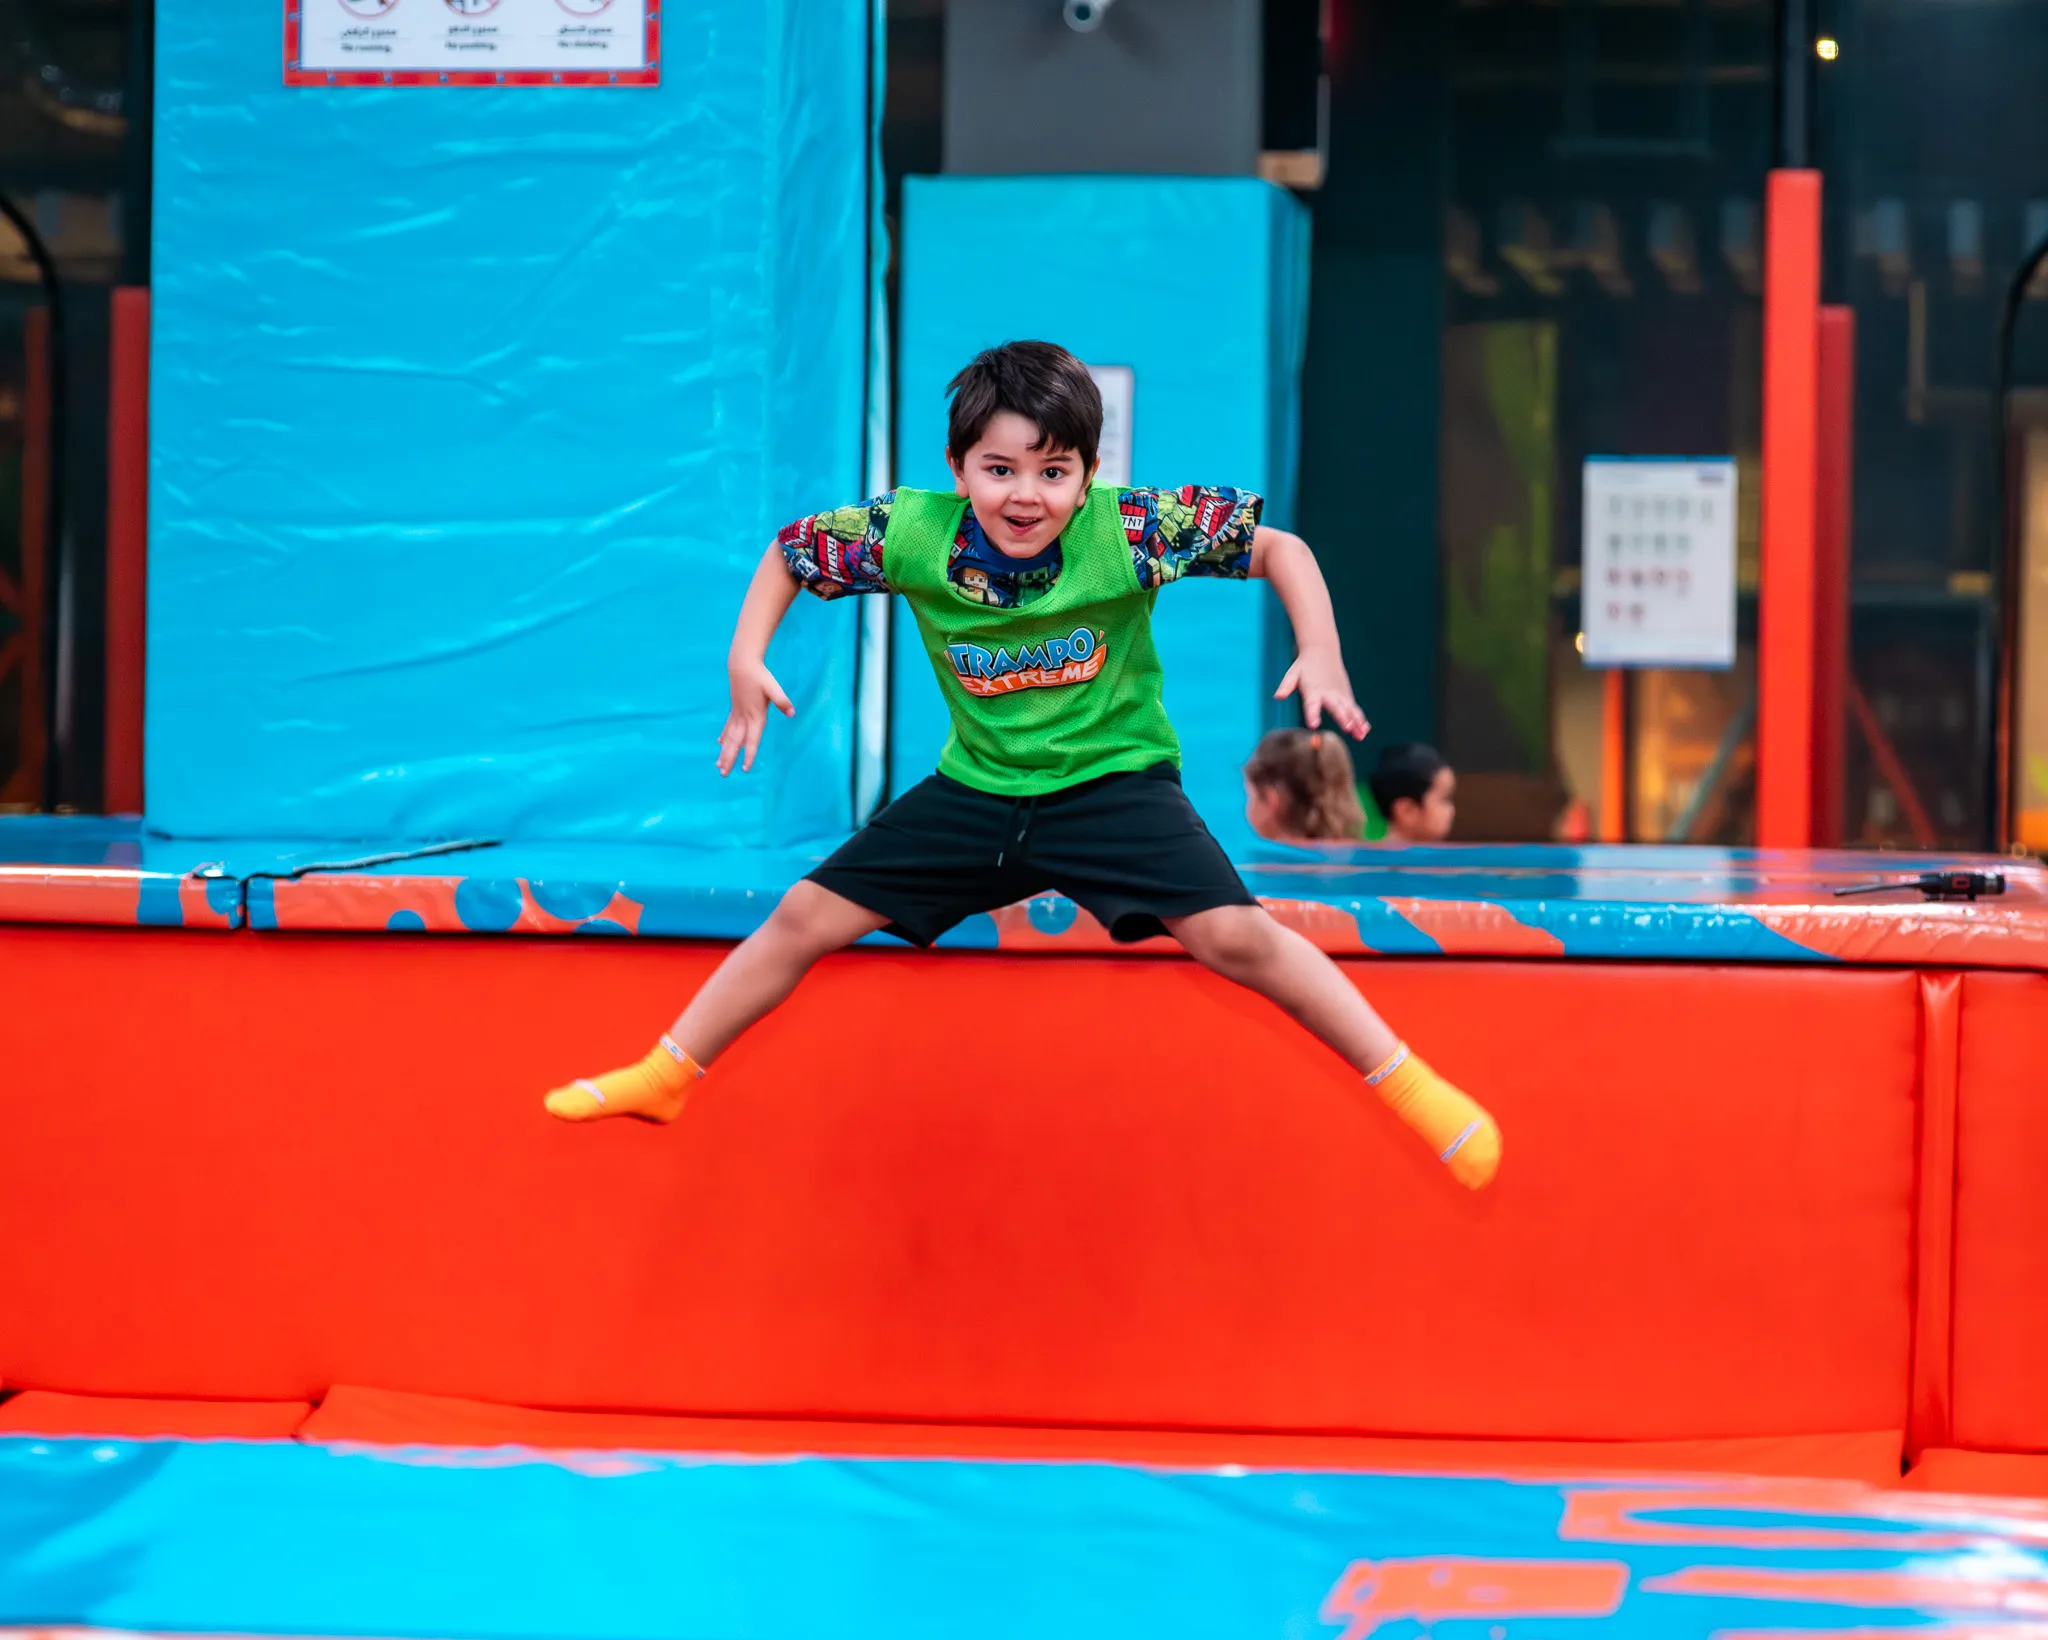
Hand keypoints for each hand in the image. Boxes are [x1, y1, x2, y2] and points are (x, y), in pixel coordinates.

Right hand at [717, 655, 794, 774]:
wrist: (742, 664)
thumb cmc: (760, 676)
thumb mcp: (774, 688)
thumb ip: (782, 701)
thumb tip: (792, 713)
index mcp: (755, 716)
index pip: (752, 740)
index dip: (748, 754)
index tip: (745, 768)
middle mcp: (744, 718)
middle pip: (735, 743)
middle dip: (729, 759)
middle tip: (723, 775)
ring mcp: (737, 714)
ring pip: (729, 737)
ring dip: (724, 752)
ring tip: (718, 766)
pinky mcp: (734, 709)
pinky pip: (728, 726)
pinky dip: (724, 736)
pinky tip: (719, 743)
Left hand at [1275, 647, 1369, 739]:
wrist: (1322, 650)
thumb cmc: (1304, 666)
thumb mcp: (1292, 674)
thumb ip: (1286, 686)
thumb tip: (1278, 696)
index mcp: (1313, 691)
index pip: (1312, 705)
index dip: (1313, 714)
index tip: (1314, 725)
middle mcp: (1328, 693)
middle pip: (1336, 707)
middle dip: (1343, 718)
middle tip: (1348, 728)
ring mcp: (1340, 694)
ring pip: (1349, 710)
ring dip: (1356, 722)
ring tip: (1361, 735)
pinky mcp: (1346, 695)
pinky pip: (1354, 709)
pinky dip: (1360, 719)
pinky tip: (1365, 731)